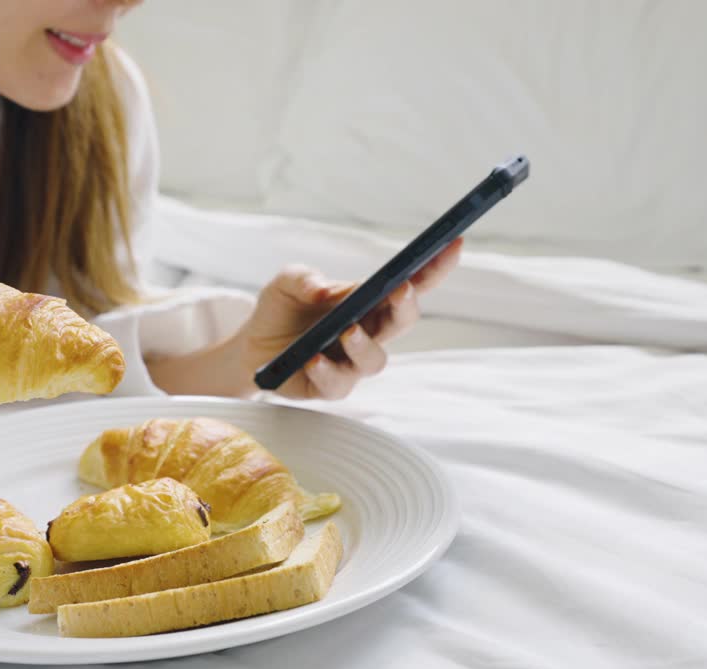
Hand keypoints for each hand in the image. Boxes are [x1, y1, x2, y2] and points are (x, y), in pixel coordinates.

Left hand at [238, 238, 462, 399]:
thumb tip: (324, 290)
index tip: (453, 244)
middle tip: (400, 288)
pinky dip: (327, 371)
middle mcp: (368, 332)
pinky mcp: (330, 386)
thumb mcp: (287, 282)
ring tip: (346, 331)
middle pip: (401, 322)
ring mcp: (352, 362)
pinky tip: (314, 359)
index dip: (434, 266)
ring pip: (375, 360)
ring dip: (364, 344)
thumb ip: (304, 278)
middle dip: (406, 305)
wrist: (252, 346)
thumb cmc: (280, 309)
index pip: (410, 284)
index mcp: (368, 302)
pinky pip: (338, 384)